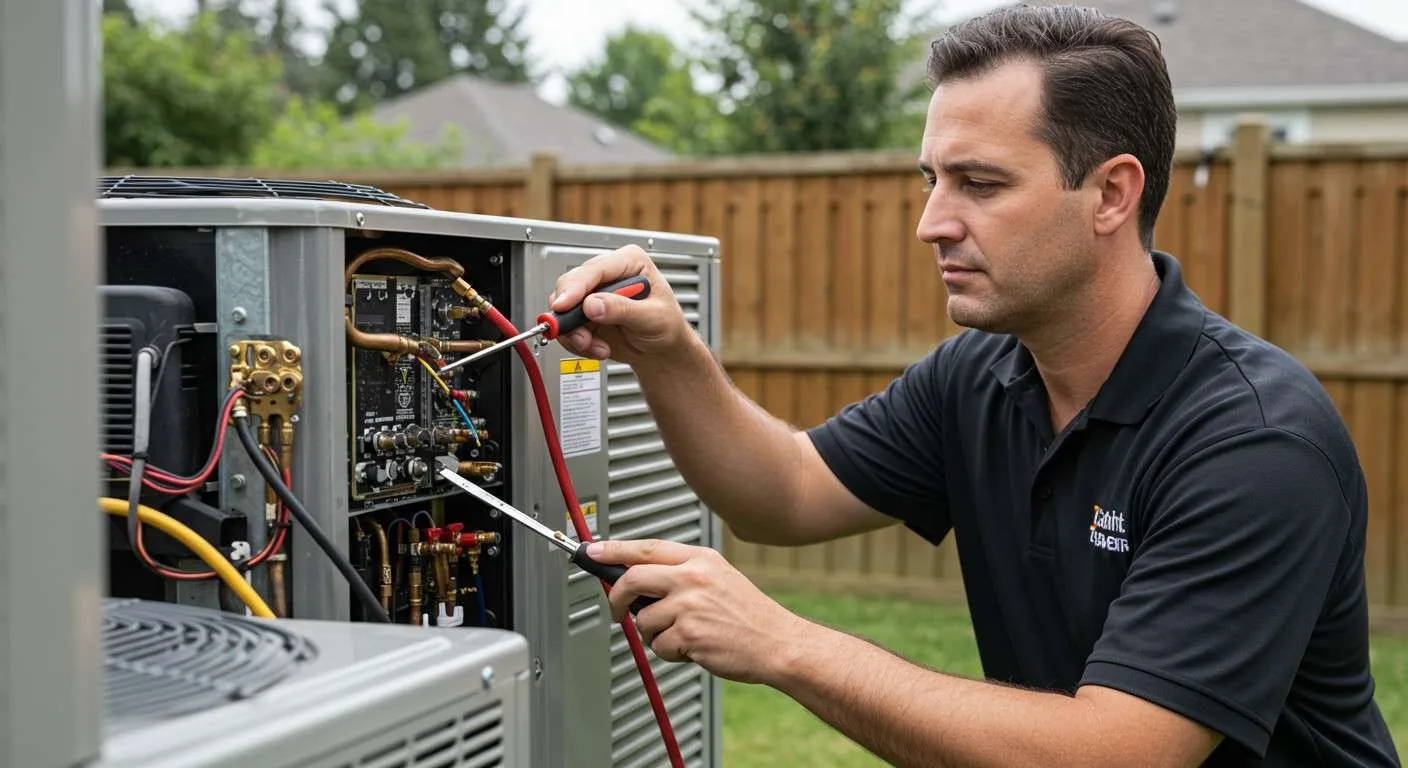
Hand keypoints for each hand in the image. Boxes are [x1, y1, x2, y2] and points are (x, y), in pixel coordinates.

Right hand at [548, 245, 692, 365]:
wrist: (662, 349)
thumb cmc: (666, 326)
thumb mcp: (653, 318)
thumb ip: (623, 310)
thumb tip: (592, 304)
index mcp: (629, 262)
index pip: (596, 269)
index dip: (576, 287)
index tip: (563, 305)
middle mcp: (607, 275)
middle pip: (571, 284)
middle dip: (571, 315)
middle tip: (581, 336)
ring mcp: (593, 294)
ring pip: (563, 308)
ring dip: (575, 333)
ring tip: (596, 346)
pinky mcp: (583, 314)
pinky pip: (566, 327)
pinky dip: (577, 342)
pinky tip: (598, 348)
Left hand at [587, 539, 805, 684]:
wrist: (777, 642)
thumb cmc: (747, 615)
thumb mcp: (718, 578)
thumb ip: (680, 574)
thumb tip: (635, 579)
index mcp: (700, 559)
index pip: (645, 548)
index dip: (612, 550)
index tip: (590, 552)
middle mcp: (693, 577)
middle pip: (632, 579)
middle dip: (617, 598)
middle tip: (618, 611)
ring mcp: (690, 605)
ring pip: (644, 620)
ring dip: (655, 634)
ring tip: (684, 635)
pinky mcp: (690, 634)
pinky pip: (658, 645)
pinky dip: (670, 652)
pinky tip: (694, 648)